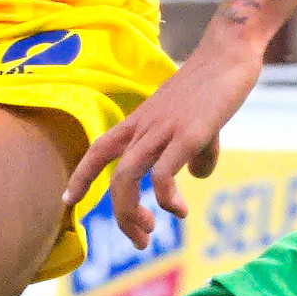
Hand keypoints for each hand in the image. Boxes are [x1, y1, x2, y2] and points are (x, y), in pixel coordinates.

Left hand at [67, 35, 265, 245]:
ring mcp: (164, 130)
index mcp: (141, 122)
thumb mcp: (197, 124)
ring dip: (131, 213)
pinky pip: (162, 175)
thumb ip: (194, 153)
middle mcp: (145, 127)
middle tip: (139, 241)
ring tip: (148, 233)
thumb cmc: (212, 87)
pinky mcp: (189, 134)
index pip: (99, 149)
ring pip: (128, 177)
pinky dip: (165, 200)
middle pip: (114, 176)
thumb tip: (196, 176)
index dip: (81, 176)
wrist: (229, 54)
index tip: (67, 200)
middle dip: (119, 215)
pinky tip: (178, 208)